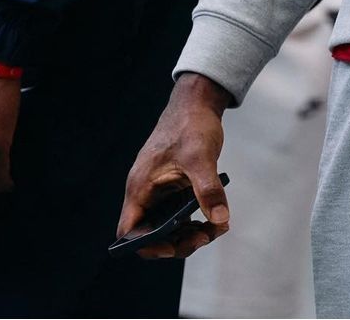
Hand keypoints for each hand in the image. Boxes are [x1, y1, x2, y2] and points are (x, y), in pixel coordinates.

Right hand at [117, 72, 232, 259]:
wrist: (197, 103)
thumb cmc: (191, 124)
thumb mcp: (201, 157)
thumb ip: (208, 189)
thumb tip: (219, 218)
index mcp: (141, 187)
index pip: (129, 231)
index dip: (146, 245)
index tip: (172, 246)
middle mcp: (146, 193)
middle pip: (152, 234)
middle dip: (178, 242)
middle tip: (205, 236)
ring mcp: (159, 191)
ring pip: (168, 226)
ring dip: (190, 233)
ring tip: (217, 227)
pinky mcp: (173, 188)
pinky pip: (179, 215)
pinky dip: (195, 221)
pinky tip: (216, 218)